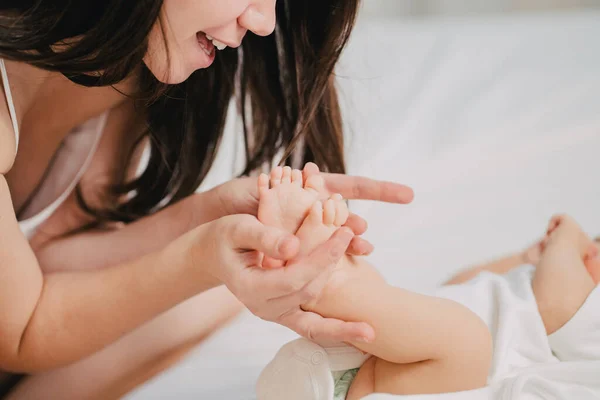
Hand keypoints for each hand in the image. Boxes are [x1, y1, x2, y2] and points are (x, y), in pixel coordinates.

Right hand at [188, 214, 375, 343]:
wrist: (214, 254)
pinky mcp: (284, 314)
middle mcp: (262, 308)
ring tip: (362, 266)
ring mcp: (274, 314)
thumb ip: (263, 237)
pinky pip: (313, 327)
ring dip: (339, 291)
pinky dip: (336, 329)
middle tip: (352, 234)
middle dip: (333, 263)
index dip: (321, 257)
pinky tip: (362, 331)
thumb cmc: (225, 237)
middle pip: (308, 290)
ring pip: (315, 309)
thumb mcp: (238, 228)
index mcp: (250, 288)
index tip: (343, 232)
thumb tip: (293, 246)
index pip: (294, 276)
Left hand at [208, 163, 413, 254]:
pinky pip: (317, 258)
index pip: (353, 185)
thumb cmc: (237, 198)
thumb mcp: (250, 200)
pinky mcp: (295, 251)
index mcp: (310, 187)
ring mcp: (307, 230)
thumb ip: (269, 212)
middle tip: (364, 235)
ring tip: (359, 251)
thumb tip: (292, 247)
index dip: (381, 189)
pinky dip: (328, 263)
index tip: (408, 195)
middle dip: (356, 223)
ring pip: (335, 238)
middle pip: (346, 215)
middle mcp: (314, 208)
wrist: (218, 219)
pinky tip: (335, 273)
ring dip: (346, 244)